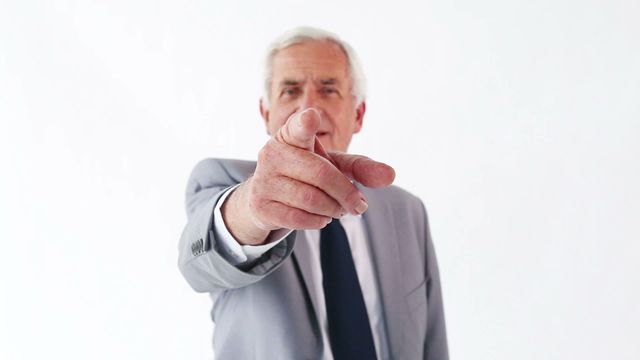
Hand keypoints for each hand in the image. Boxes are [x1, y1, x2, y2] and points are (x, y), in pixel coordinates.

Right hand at [223, 108, 394, 244]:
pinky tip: (322, 218)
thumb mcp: (333, 165)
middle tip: (359, 205)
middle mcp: (273, 153)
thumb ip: (361, 167)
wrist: (265, 196)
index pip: (299, 127)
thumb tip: (390, 176)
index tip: (312, 117)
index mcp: (291, 135)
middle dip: (346, 193)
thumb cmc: (305, 173)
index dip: (305, 123)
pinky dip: (319, 221)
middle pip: (321, 174)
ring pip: (311, 199)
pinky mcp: (261, 205)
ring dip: (334, 209)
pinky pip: (299, 218)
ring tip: (338, 209)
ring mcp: (264, 179)